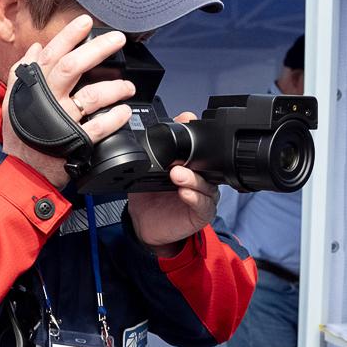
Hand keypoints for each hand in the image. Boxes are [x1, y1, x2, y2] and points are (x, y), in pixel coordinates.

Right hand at [0, 14, 138, 189]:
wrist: (21, 171)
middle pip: (74, 66)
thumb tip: (37, 47)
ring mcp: (62, 120)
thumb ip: (23, 71)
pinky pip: (99, 127)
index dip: (69, 35)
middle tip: (118, 39)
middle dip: (98, 49)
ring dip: (115, 87)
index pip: (52, 54)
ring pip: (91, 95)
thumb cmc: (19, 135)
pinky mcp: (75, 141)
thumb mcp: (14, 99)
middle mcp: (48, 100)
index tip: (86, 22)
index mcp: (34, 87)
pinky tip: (124, 111)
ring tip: (128, 86)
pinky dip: (114, 118)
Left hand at [126, 111, 218, 253]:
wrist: (144, 226)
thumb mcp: (144, 173)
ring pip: (206, 184)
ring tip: (177, 174)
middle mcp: (198, 178)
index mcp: (188, 165)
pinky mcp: (201, 212)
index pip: (195, 146)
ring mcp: (202, 195)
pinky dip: (194, 197)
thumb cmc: (148, 198)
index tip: (185, 120)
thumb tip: (140, 134)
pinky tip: (184, 192)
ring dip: (193, 178)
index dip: (192, 133)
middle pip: (205, 163)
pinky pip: (203, 204)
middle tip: (178, 156)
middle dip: (196, 157)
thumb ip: (147, 156)